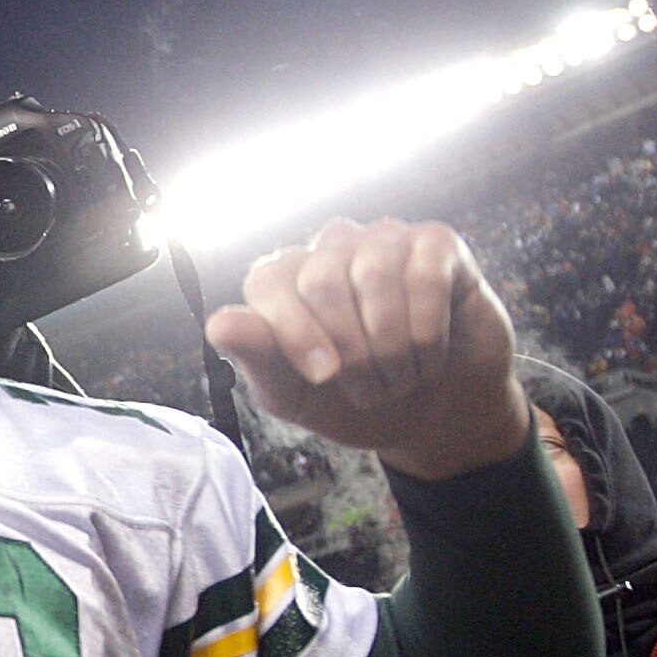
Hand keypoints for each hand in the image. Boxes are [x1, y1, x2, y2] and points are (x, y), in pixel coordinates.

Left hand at [204, 218, 526, 480]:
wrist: (436, 417)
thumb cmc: (356, 402)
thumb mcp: (296, 397)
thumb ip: (257, 359)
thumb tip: (220, 324)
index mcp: (284, 280)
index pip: (268, 283)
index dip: (294, 333)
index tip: (323, 379)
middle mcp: (329, 249)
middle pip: (322, 282)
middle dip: (351, 353)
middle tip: (371, 390)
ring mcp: (383, 239)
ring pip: (375, 275)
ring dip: (393, 347)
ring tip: (402, 377)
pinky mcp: (436, 243)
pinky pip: (426, 274)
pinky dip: (429, 329)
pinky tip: (432, 353)